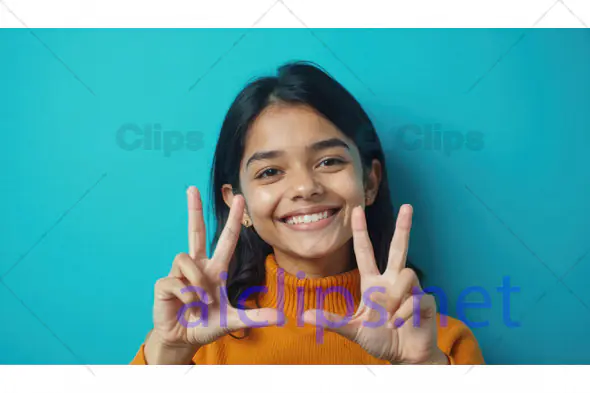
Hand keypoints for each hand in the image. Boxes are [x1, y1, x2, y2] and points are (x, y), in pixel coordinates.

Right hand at [150, 186, 281, 347]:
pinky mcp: (165, 284)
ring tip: (200, 303)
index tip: (239, 198)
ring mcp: (179, 273)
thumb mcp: (234, 321)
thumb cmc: (206, 325)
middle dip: (194, 209)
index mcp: (215, 269)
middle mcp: (198, 266)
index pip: (226, 239)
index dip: (233, 219)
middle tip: (192, 188)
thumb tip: (281, 317)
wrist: (183, 339)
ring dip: (197, 283)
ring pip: (186, 258)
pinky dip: (186, 296)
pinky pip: (177, 280)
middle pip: (196, 231)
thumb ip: (255, 317)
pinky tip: (186, 306)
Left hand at [303, 204, 446, 364]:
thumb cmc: (381, 339)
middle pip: (398, 248)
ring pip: (405, 275)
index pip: (365, 252)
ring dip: (394, 298)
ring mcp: (411, 290)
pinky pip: (414, 298)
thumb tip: (304, 316)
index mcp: (373, 283)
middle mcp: (392, 281)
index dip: (361, 231)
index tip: (357, 210)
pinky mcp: (425, 301)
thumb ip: (331, 322)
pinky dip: (403, 314)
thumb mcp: (353, 330)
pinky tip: (398, 324)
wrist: (404, 358)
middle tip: (407, 206)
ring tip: (389, 318)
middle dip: (404, 227)